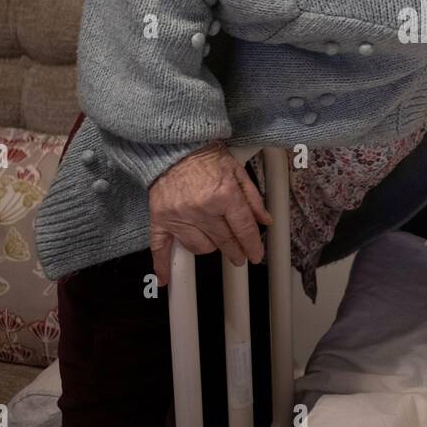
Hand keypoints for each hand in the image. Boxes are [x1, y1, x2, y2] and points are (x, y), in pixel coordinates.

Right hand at [147, 141, 272, 287]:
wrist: (173, 146)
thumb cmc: (205, 156)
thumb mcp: (237, 171)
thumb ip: (253, 198)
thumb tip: (265, 220)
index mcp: (224, 195)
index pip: (243, 229)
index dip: (253, 245)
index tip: (256, 254)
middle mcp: (201, 209)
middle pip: (224, 242)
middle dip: (235, 251)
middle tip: (240, 255)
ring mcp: (179, 216)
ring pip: (200, 247)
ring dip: (210, 247)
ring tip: (213, 239)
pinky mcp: (160, 219)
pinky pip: (160, 247)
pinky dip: (162, 265)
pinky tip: (165, 279)